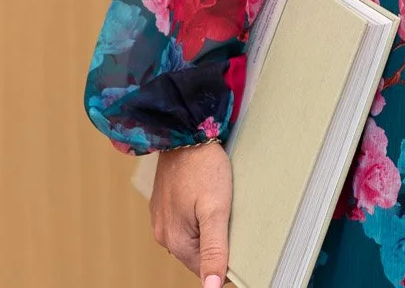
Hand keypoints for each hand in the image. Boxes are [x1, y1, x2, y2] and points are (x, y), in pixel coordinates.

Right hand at [149, 140, 232, 287]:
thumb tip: (211, 287)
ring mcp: (162, 219)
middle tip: (235, 223)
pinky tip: (209, 202)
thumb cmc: (202, 167)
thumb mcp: (216, 210)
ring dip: (208, 231)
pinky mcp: (165, 205)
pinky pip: (186, 222)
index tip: (242, 248)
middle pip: (198, 254)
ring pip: (192, 237)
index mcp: (176, 241)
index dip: (225, 263)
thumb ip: (214, 250)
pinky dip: (199, 218)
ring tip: (224, 210)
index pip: (205, 269)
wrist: (183, 132)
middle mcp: (164, 235)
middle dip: (217, 245)